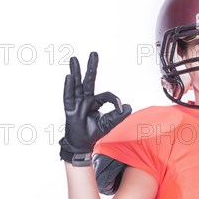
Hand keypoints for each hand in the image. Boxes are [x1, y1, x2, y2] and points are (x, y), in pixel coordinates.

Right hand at [59, 51, 130, 165]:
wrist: (82, 144)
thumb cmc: (94, 132)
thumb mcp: (109, 123)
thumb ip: (118, 115)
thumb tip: (128, 106)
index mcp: (95, 102)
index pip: (106, 96)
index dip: (114, 100)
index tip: (121, 107)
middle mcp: (85, 100)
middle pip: (88, 81)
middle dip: (91, 67)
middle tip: (94, 53)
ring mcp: (77, 103)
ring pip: (76, 85)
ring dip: (76, 71)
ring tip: (74, 59)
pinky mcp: (70, 110)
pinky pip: (69, 97)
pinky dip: (69, 87)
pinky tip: (69, 76)